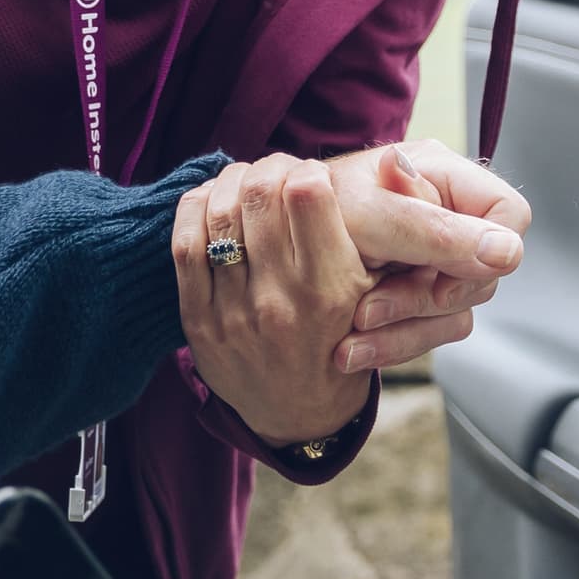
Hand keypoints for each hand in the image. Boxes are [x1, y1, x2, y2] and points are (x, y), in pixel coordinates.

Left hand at [176, 157, 373, 448]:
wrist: (300, 416)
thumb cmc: (345, 341)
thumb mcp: (379, 291)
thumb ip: (385, 231)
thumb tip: (392, 162)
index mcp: (333, 289)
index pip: (308, 193)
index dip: (306, 169)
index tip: (310, 176)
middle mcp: (282, 300)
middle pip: (260, 193)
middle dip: (267, 168)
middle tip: (275, 173)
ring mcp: (235, 312)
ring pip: (220, 213)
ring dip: (231, 182)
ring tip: (246, 184)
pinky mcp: (200, 322)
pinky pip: (186, 245)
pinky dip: (197, 210)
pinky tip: (213, 204)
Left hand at [328, 143, 531, 376]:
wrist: (267, 251)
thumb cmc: (312, 210)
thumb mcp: (369, 216)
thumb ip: (432, 229)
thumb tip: (508, 253)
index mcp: (445, 178)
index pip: (510, 214)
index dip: (485, 250)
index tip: (440, 276)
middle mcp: (447, 215)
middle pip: (483, 273)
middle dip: (426, 299)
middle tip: (370, 309)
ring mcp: (435, 257)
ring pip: (456, 309)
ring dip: (403, 329)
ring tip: (351, 333)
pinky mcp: (417, 293)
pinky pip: (428, 329)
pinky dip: (390, 343)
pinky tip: (353, 348)